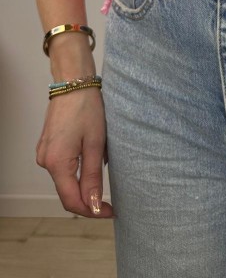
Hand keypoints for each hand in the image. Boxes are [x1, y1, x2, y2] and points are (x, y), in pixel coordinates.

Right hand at [36, 88, 115, 218]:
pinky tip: (93, 163)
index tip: (111, 212)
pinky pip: (63, 166)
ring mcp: (44, 153)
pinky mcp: (48, 145)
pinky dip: (77, 170)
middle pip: (67, 192)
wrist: (74, 82)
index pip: (72, 201)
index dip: (92, 211)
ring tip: (105, 180)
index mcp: (56, 163)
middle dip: (89, 199)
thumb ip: (92, 177)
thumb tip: (94, 205)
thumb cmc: (87, 108)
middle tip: (112, 201)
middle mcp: (45, 161)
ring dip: (83, 184)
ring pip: (65, 179)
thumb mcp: (96, 144)